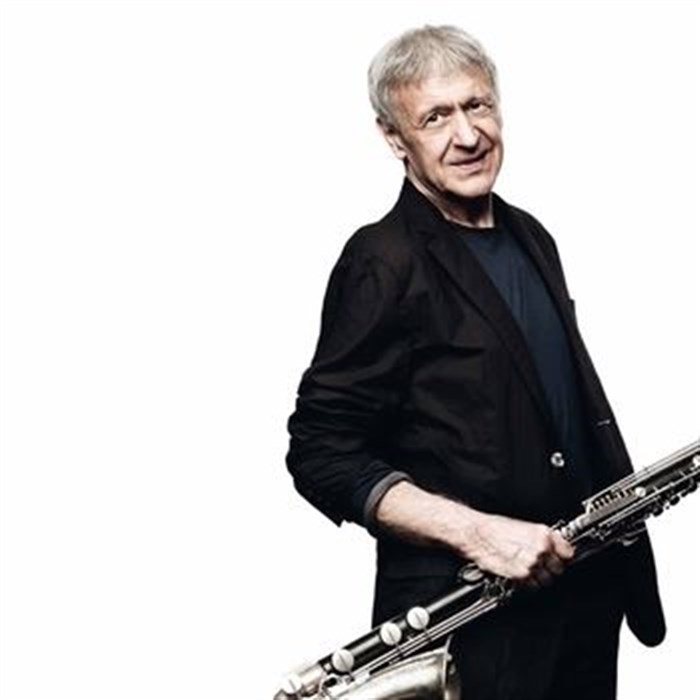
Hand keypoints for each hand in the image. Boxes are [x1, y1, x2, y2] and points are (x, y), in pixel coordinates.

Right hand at [460, 512, 574, 587]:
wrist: (476, 535)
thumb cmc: (494, 529)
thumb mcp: (523, 526)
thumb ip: (543, 539)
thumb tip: (556, 547)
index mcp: (542, 534)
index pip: (568, 552)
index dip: (562, 556)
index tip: (560, 558)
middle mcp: (540, 549)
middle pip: (559, 568)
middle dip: (550, 568)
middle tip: (539, 564)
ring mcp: (531, 564)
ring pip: (548, 580)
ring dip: (539, 577)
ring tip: (527, 568)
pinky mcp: (521, 576)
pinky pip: (533, 586)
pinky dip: (528, 583)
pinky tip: (519, 572)